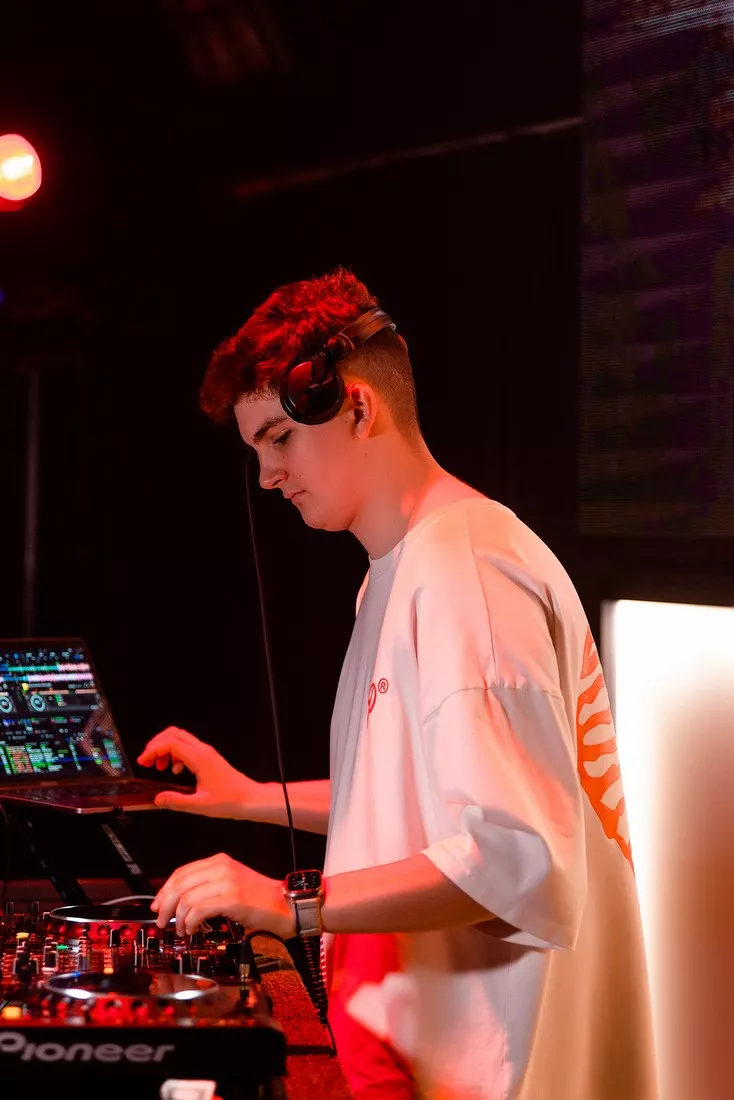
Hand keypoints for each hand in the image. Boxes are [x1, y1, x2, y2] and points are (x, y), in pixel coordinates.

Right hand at [137, 726, 258, 818]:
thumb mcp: (200, 805)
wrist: (249, 798)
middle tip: (148, 761)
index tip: (143, 761)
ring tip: (160, 767)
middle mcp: (203, 751)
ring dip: (165, 749)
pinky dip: (175, 754)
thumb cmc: (230, 800)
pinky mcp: (208, 757)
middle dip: (156, 744)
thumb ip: (176, 801)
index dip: (153, 750)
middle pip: (174, 734)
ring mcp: (206, 752)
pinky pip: (187, 747)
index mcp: (200, 758)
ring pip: (180, 739)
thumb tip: (158, 799)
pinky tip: (175, 771)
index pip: (171, 743)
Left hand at [150, 852, 294, 938]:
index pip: (181, 872)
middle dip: (166, 905)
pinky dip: (190, 922)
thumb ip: (207, 884)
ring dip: (179, 918)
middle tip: (162, 921)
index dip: (165, 890)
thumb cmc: (258, 898)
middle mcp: (221, 867)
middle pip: (180, 884)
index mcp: (219, 860)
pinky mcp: (231, 899)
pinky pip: (198, 910)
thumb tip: (178, 900)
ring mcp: (226, 882)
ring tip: (181, 929)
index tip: (157, 905)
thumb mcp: (231, 882)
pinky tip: (192, 930)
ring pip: (187, 898)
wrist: (283, 905)